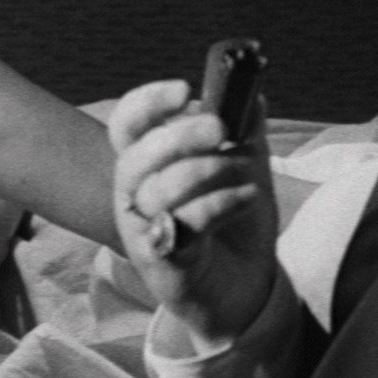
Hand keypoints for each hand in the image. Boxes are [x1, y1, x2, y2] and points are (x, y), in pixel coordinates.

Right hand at [109, 80, 277, 350]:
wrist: (246, 287)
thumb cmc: (234, 225)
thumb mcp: (245, 169)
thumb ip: (244, 133)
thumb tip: (251, 95)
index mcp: (147, 163)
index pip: (126, 125)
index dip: (146, 102)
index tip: (184, 89)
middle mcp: (134, 194)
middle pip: (135, 156)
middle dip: (179, 136)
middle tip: (220, 128)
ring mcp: (143, 229)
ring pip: (157, 190)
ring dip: (207, 171)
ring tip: (246, 170)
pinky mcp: (162, 260)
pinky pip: (183, 224)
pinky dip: (219, 204)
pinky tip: (247, 198)